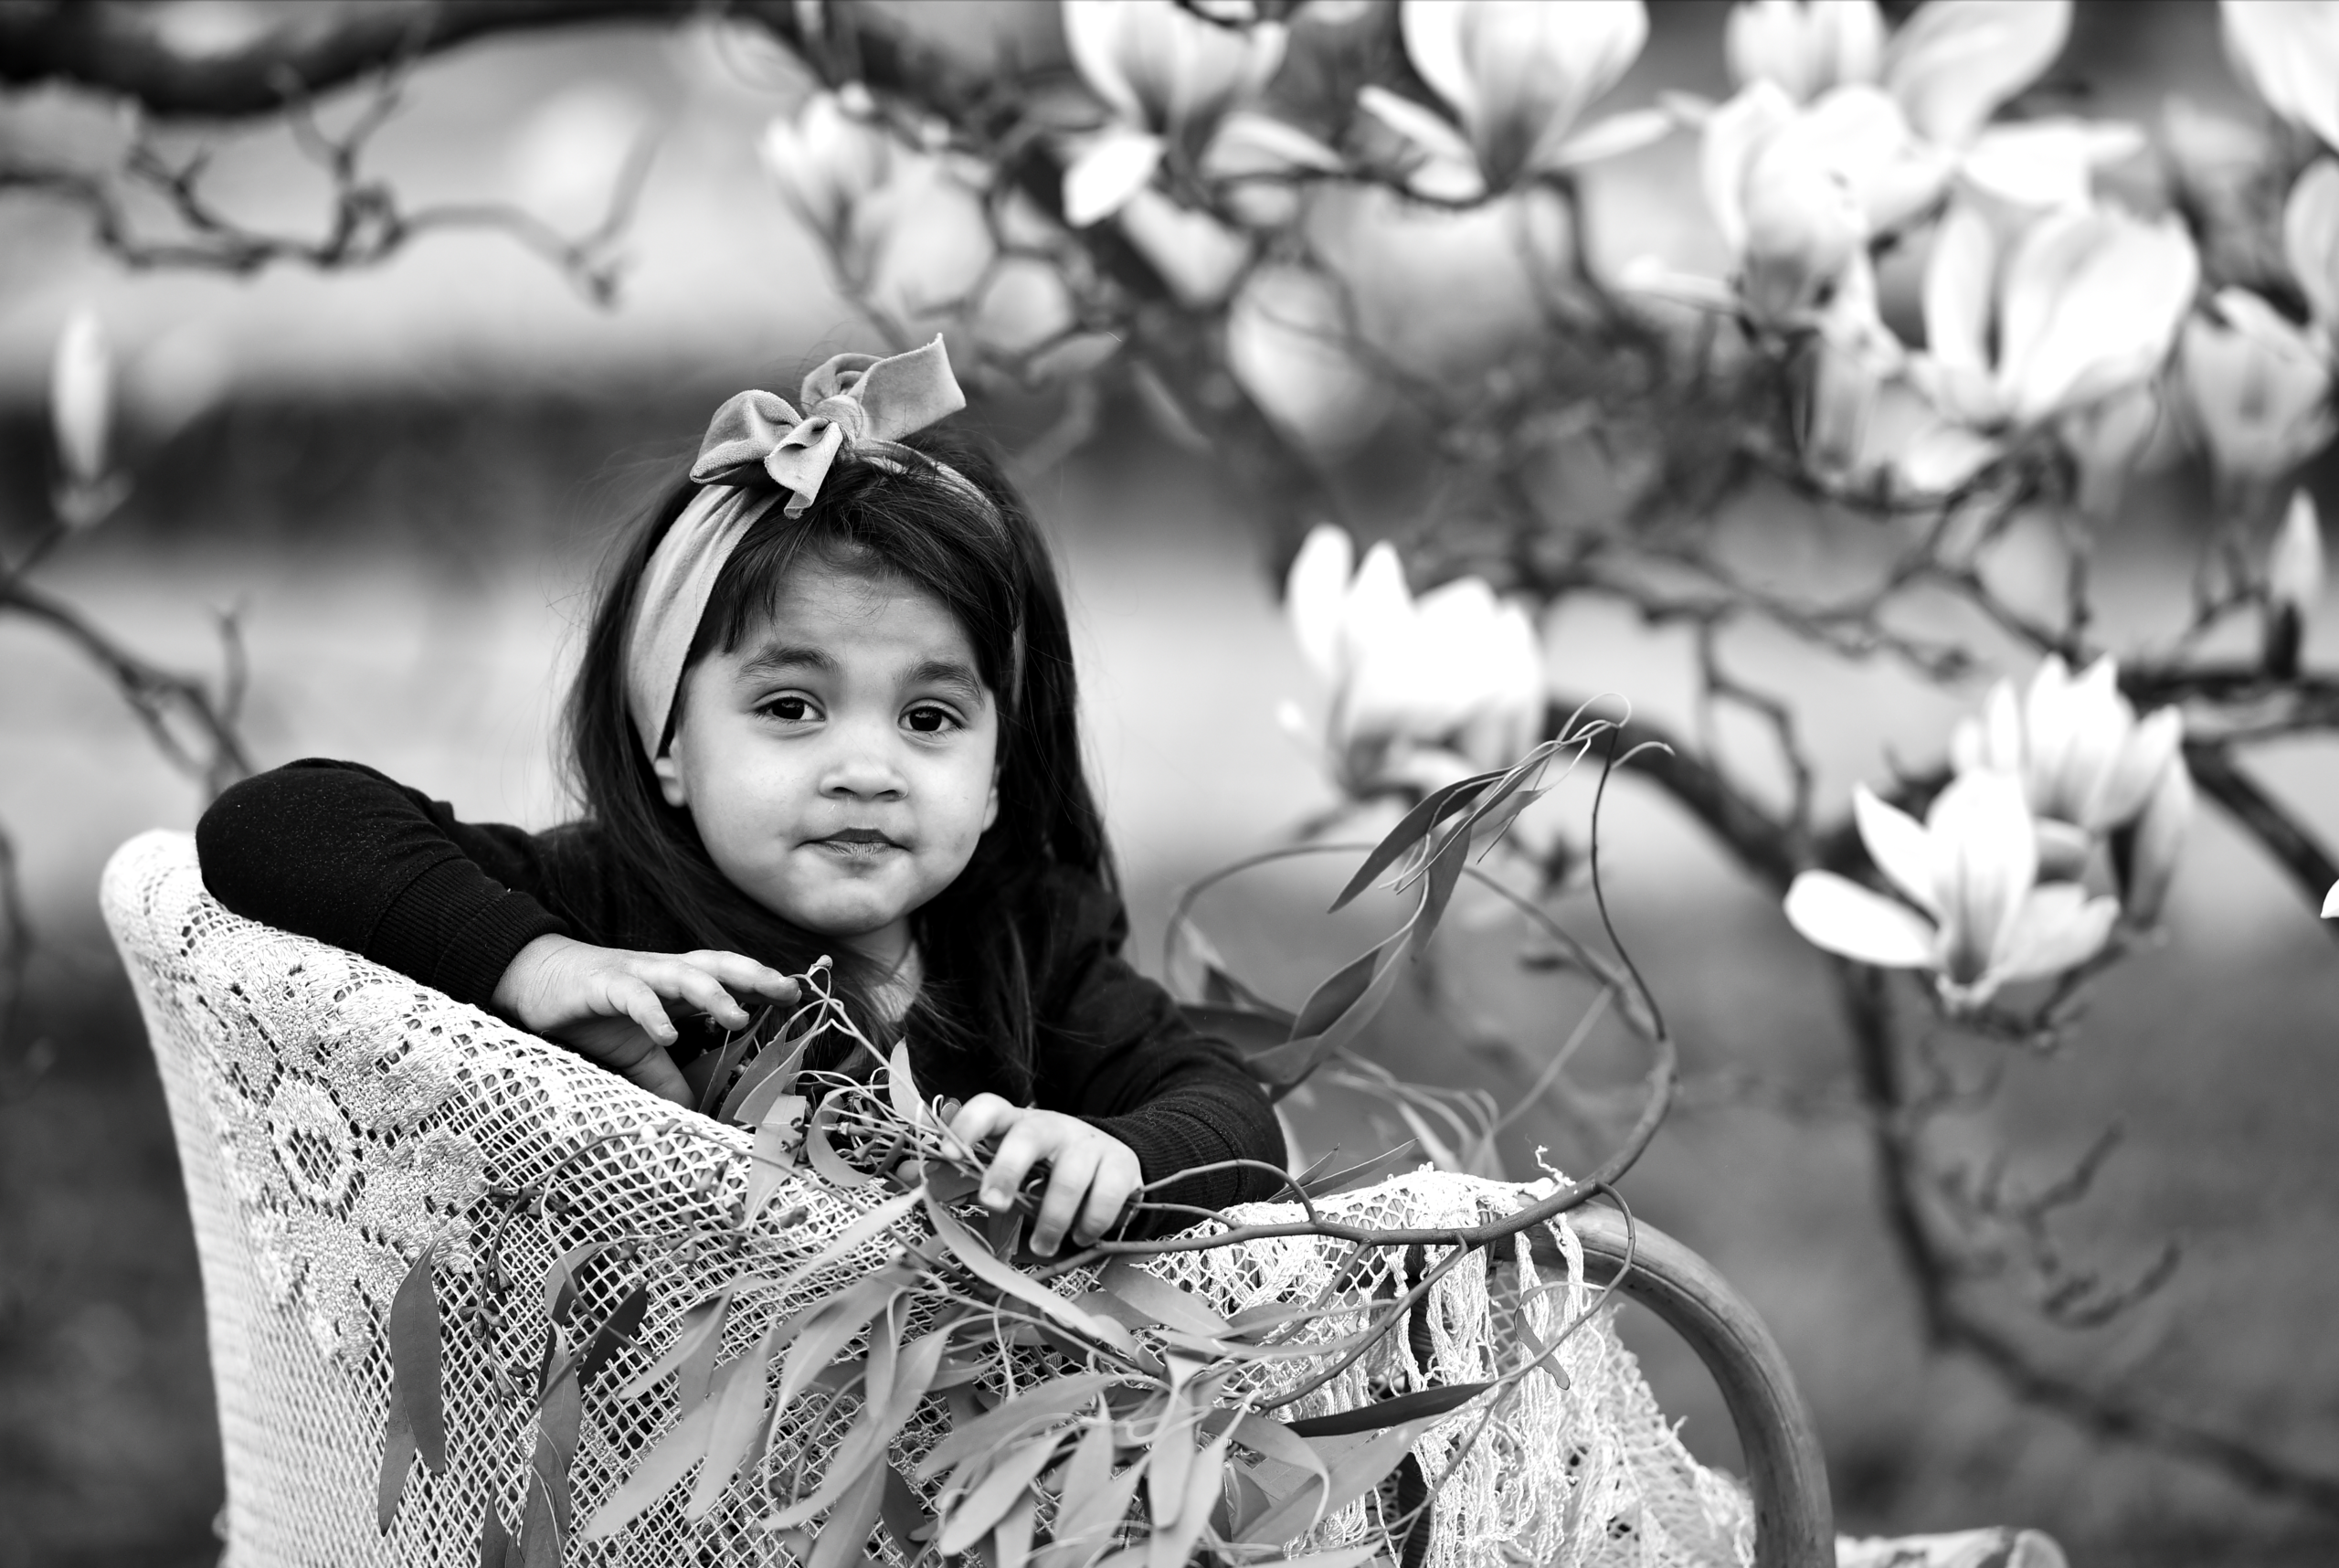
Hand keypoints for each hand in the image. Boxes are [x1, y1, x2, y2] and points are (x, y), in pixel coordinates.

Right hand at [492, 934, 797, 1106]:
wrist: (534, 981)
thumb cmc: (593, 1012)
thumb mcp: (638, 1051)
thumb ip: (667, 1078)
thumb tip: (693, 1116)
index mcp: (678, 985)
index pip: (729, 976)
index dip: (762, 982)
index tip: (797, 996)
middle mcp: (664, 973)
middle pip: (718, 966)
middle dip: (754, 977)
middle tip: (788, 992)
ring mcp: (635, 975)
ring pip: (682, 976)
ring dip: (712, 995)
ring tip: (737, 1018)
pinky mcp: (602, 986)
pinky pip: (633, 995)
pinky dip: (651, 1013)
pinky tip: (667, 1034)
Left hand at [945, 1095, 1141, 1256]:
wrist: (1113, 1162)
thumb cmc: (1046, 1173)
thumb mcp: (1008, 1171)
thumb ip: (965, 1177)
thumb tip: (908, 1176)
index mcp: (1016, 1124)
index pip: (990, 1107)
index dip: (967, 1125)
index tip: (948, 1153)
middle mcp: (1052, 1126)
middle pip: (1029, 1135)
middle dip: (1007, 1170)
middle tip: (992, 1204)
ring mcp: (1089, 1143)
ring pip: (1069, 1177)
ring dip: (1052, 1220)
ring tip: (1043, 1248)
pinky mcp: (1122, 1165)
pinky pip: (1105, 1197)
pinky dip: (1091, 1224)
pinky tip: (1082, 1236)